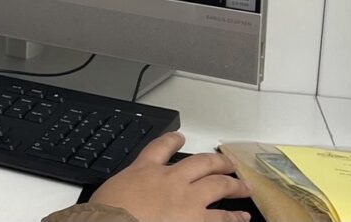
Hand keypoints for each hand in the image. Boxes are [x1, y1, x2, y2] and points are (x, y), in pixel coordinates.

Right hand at [89, 131, 251, 221]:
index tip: (180, 137)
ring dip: (233, 185)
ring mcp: (187, 199)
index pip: (160, 147)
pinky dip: (235, 217)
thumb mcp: (112, 190)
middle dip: (216, 162)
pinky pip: (222, 217)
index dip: (172, 140)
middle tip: (227, 163)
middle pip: (200, 163)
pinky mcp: (197, 219)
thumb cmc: (107, 211)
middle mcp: (170, 179)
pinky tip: (243, 217)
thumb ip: (127, 187)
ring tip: (243, 187)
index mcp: (144, 170)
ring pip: (217, 185)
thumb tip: (127, 195)